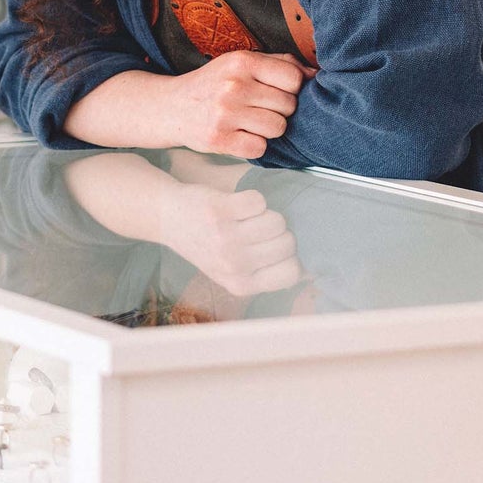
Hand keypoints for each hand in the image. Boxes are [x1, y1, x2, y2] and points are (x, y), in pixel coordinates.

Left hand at [159, 183, 300, 297]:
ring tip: (243, 218)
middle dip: (277, 232)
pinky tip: (234, 205)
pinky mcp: (218, 211)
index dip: (288, 256)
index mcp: (240, 284)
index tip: (269, 248)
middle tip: (252, 229)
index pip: (292, 273)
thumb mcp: (231, 271)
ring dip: (265, 214)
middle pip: (288, 242)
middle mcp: (233, 265)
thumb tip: (313, 273)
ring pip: (277, 221)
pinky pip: (259, 201)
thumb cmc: (207, 243)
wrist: (168, 218)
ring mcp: (225, 238)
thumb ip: (264, 273)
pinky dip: (251, 198)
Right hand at [167, 51, 307, 159]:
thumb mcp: (240, 63)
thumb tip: (315, 74)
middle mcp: (233, 86)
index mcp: (241, 61)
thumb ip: (278, 63)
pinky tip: (240, 135)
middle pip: (288, 105)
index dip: (291, 88)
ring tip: (250, 121)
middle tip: (259, 107)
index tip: (277, 91)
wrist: (171, 107)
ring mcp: (225, 114)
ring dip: (269, 129)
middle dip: (280, 109)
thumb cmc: (212, 85)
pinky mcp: (219, 140)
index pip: (293, 78)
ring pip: (278, 128)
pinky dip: (254, 145)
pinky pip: (260, 148)